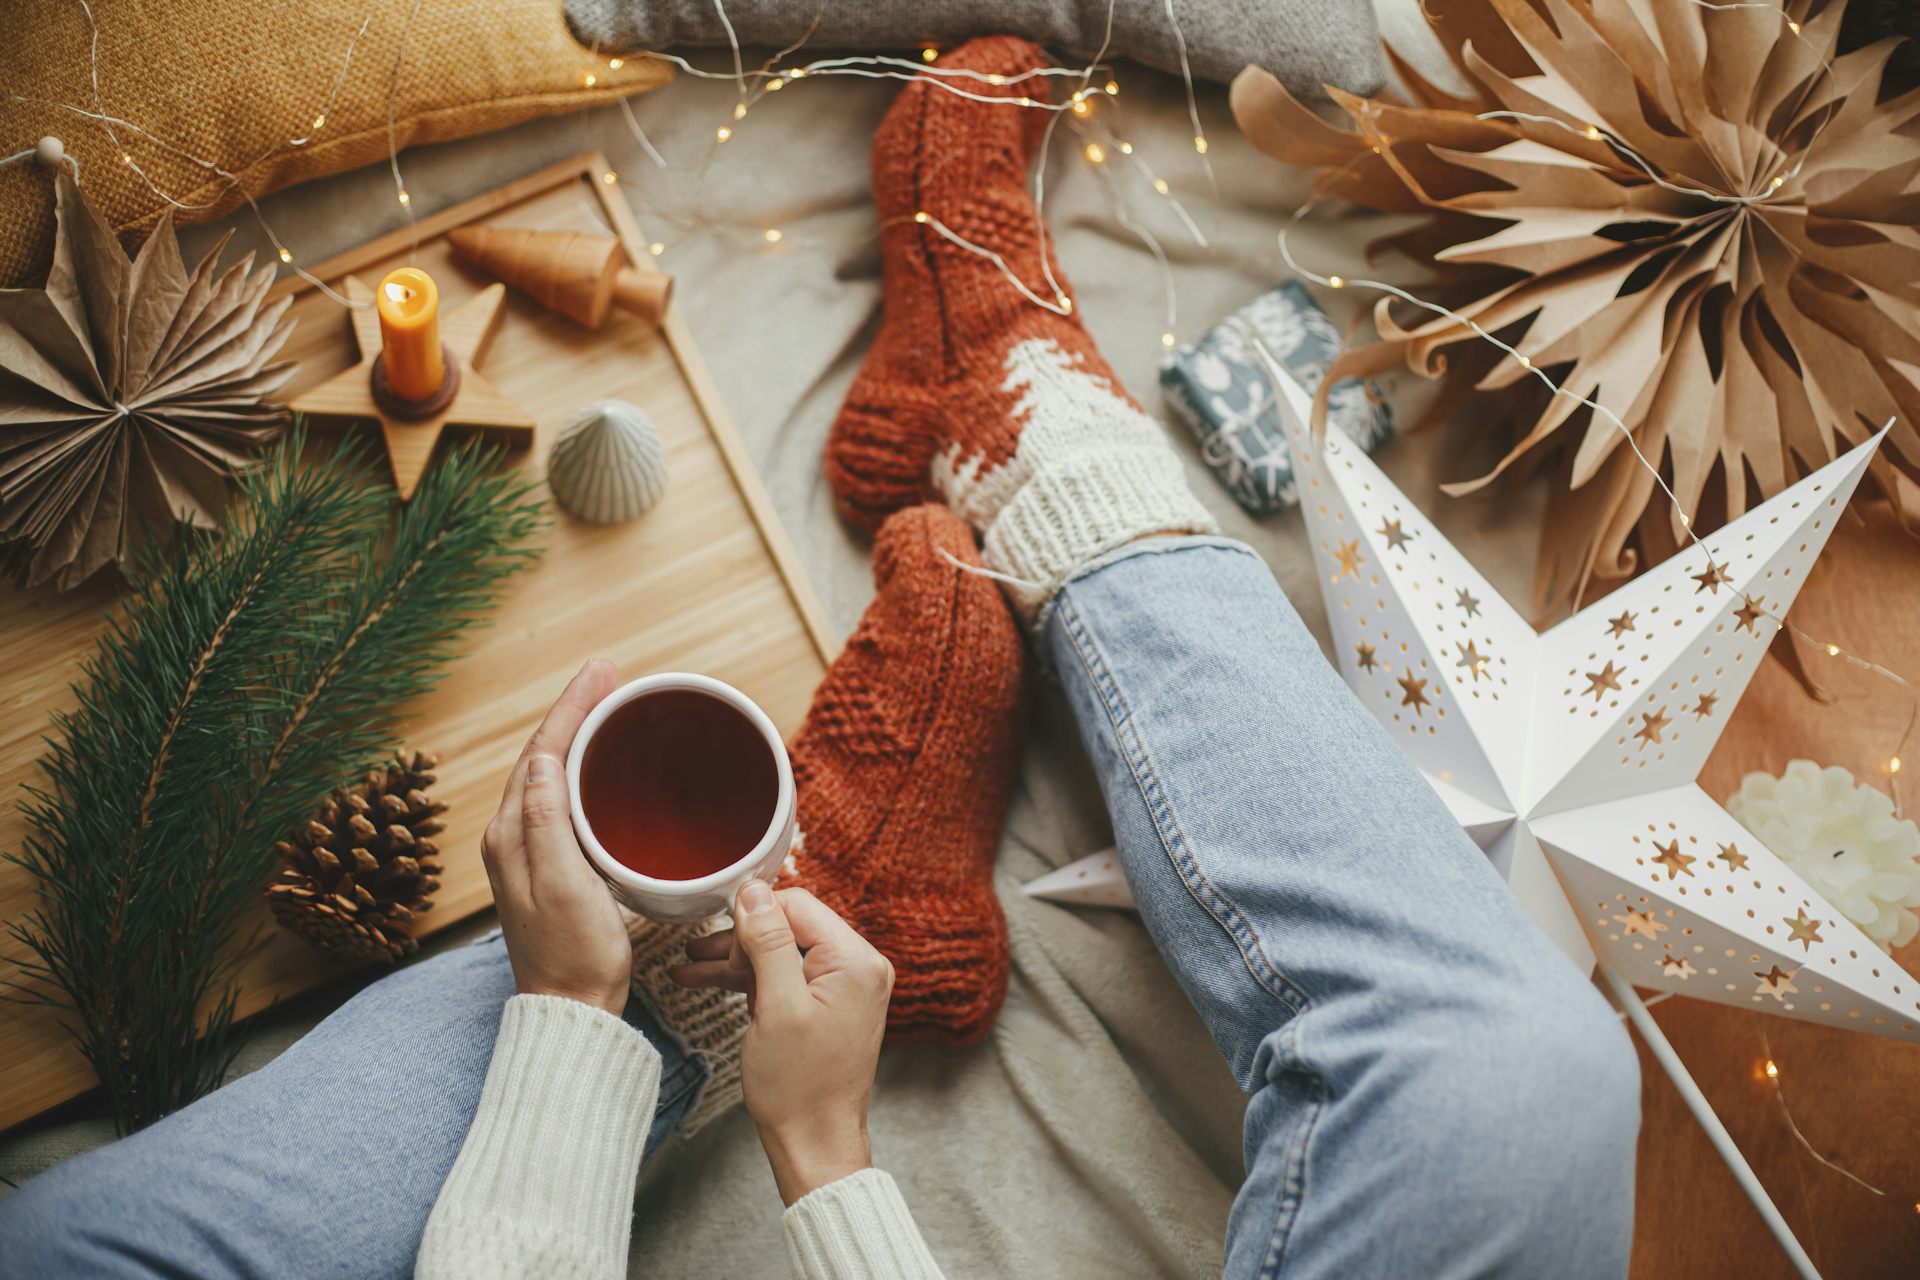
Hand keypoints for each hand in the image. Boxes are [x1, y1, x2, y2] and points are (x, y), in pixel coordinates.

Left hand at [480, 658, 630, 1016]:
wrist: (571, 1006)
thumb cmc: (574, 955)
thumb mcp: (565, 886)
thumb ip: (548, 823)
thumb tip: (544, 760)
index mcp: (510, 836)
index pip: (541, 752)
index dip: (572, 707)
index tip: (602, 671)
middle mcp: (510, 838)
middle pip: (542, 756)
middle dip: (574, 711)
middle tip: (609, 676)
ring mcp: (526, 852)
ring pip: (550, 775)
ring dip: (577, 737)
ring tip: (608, 707)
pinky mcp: (548, 866)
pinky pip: (561, 800)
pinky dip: (582, 772)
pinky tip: (603, 769)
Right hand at [670, 882, 892, 1203]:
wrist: (814, 1142)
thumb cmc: (799, 1086)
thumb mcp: (776, 1006)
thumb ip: (767, 942)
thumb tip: (753, 890)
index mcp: (855, 961)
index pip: (798, 905)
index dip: (752, 914)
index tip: (715, 931)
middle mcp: (859, 967)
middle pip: (789, 925)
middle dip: (741, 940)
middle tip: (700, 958)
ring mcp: (845, 986)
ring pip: (781, 951)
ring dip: (737, 960)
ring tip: (689, 966)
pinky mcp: (828, 1004)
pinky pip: (786, 977)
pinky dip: (751, 981)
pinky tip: (707, 980)